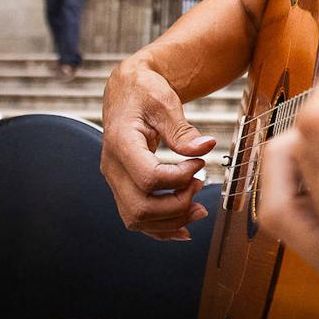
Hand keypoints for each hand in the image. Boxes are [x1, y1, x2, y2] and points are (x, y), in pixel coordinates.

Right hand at [100, 58, 216, 239]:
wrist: (127, 90)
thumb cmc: (145, 92)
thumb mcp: (165, 102)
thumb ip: (183, 129)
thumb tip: (206, 147)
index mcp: (120, 143)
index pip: (148, 177)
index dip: (180, 177)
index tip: (199, 163)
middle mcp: (112, 167)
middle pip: (140, 207)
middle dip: (177, 205)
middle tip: (200, 185)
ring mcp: (115, 180)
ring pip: (136, 219)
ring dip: (171, 220)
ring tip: (198, 207)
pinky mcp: (122, 187)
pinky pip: (136, 218)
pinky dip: (160, 228)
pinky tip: (184, 227)